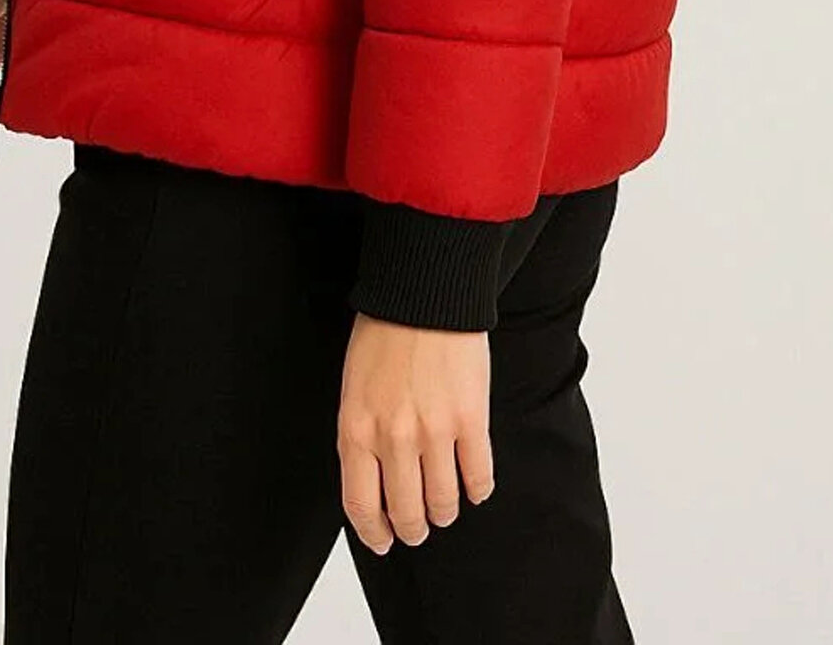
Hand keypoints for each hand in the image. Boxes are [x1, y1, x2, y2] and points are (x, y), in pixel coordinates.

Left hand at [337, 310, 493, 554]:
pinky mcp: (471, 420)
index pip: (360, 506)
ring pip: (443, 502)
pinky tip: (474, 486)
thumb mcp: (354, 388)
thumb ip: (362, 435)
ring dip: (444, 512)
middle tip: (418, 528)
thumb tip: (374, 479)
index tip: (383, 540)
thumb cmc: (385, 331)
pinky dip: (477, 490)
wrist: (423, 292)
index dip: (374, 533)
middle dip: (412, 528)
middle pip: (405, 513)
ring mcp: (434, 432)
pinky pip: (478, 477)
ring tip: (445, 508)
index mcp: (356, 430)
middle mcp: (393, 439)